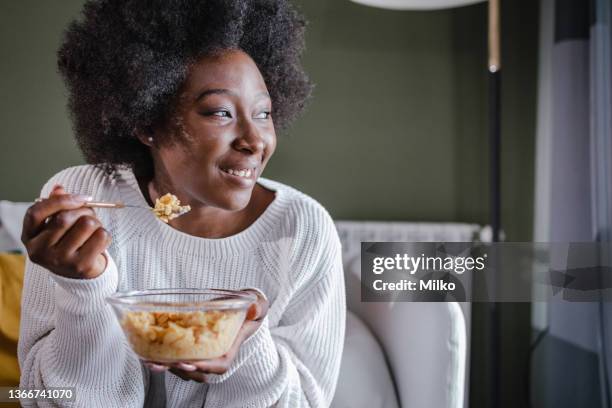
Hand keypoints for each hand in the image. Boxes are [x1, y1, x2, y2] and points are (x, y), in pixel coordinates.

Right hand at [21, 184, 110, 278]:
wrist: (77, 275)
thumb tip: (59, 188)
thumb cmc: (66, 243)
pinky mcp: (80, 266)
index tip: (81, 198)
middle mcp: (40, 251)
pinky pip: (101, 236)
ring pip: (87, 224)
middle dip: (84, 210)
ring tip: (94, 228)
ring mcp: (60, 260)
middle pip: (65, 218)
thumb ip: (55, 206)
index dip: (59, 200)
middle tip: (90, 213)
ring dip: (96, 221)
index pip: (36, 212)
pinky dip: (105, 234)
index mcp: (29, 237)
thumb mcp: (55, 226)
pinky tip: (99, 241)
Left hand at [145, 289, 268, 381]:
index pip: (220, 364)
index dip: (205, 367)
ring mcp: (202, 353)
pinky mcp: (190, 347)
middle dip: (181, 370)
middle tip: (164, 363)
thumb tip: (254, 311)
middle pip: (198, 372)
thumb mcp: (257, 305)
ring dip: (167, 367)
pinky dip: (162, 358)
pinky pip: (177, 359)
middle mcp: (215, 354)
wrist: (242, 307)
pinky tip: (148, 352)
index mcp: (230, 347)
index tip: (190, 362)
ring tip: (152, 361)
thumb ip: (258, 307)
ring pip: (185, 368)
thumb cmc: (249, 308)